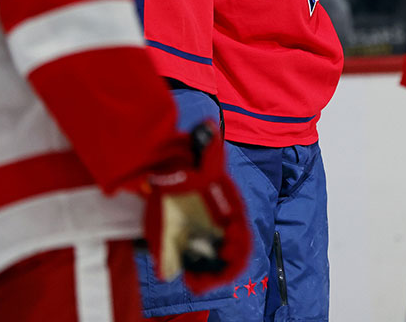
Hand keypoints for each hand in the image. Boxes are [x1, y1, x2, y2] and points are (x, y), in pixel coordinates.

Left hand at [142, 122, 249, 292]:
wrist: (163, 174)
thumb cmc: (185, 169)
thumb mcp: (200, 160)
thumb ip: (208, 148)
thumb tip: (208, 125)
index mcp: (230, 211)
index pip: (242, 235)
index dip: (239, 247)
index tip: (227, 251)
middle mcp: (221, 229)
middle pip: (230, 257)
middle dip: (223, 270)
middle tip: (206, 275)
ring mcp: (205, 239)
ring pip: (214, 266)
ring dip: (209, 277)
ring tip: (193, 280)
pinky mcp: (187, 247)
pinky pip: (196, 267)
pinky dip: (193, 276)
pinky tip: (182, 276)